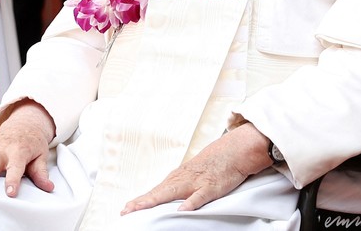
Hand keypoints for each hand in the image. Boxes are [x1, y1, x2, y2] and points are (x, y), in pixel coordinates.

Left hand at [121, 122, 272, 214]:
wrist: (234, 150)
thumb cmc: (215, 164)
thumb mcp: (194, 175)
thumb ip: (182, 187)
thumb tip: (170, 198)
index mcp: (179, 177)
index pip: (156, 191)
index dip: (141, 201)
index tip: (126, 209)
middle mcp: (183, 179)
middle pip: (159, 192)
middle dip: (142, 202)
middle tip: (126, 211)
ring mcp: (196, 182)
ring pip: (172, 193)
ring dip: (156, 201)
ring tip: (141, 209)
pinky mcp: (211, 187)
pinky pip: (200, 196)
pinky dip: (191, 203)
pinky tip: (182, 209)